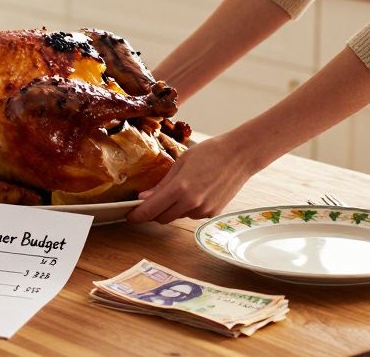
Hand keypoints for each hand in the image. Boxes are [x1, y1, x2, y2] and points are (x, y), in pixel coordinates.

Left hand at [126, 133, 257, 224]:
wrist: (240, 155)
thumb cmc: (210, 152)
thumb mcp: (180, 162)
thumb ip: (162, 184)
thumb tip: (144, 197)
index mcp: (180, 188)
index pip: (151, 209)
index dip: (137, 215)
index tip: (129, 216)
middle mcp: (191, 203)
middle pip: (162, 218)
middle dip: (153, 212)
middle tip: (149, 202)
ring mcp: (204, 210)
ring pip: (178, 216)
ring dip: (172, 209)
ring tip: (180, 189)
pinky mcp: (213, 213)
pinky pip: (192, 215)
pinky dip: (187, 207)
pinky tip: (195, 191)